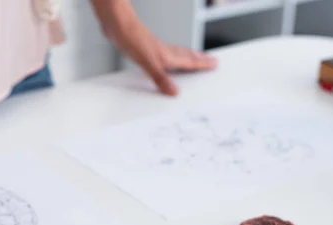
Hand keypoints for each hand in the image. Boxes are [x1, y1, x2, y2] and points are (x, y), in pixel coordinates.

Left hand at [93, 2, 216, 94]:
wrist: (117, 26)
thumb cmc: (131, 39)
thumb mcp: (147, 63)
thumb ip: (160, 78)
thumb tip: (173, 92)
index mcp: (168, 55)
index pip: (190, 61)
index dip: (203, 64)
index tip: (215, 64)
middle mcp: (164, 51)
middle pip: (187, 56)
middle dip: (200, 59)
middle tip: (211, 61)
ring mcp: (155, 49)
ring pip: (177, 54)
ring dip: (187, 58)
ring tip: (194, 61)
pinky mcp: (145, 49)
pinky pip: (164, 56)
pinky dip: (170, 59)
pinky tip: (164, 61)